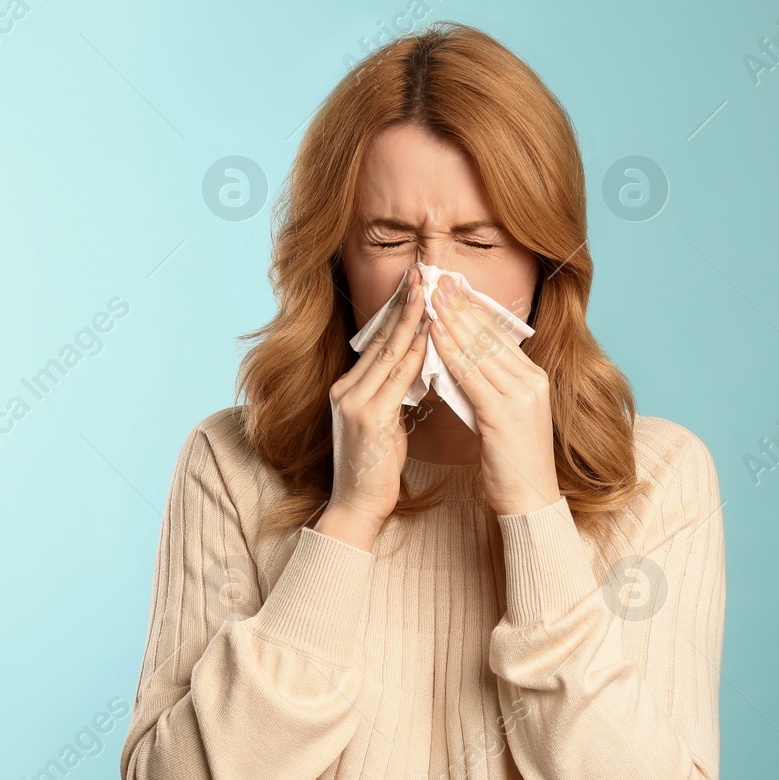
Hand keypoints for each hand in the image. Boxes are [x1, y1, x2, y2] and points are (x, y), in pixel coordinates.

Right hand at [323, 266, 430, 534]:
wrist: (357, 506)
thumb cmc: (375, 469)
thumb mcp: (384, 423)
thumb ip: (394, 394)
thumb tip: (417, 369)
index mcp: (349, 388)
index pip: (377, 341)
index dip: (397, 312)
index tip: (415, 286)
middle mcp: (347, 388)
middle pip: (380, 338)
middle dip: (403, 304)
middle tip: (421, 273)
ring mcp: (355, 401)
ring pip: (389, 351)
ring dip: (411, 318)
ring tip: (428, 291)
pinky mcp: (368, 416)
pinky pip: (397, 378)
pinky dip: (415, 353)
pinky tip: (431, 335)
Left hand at [428, 276, 560, 515]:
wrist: (530, 500)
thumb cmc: (513, 462)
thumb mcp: (504, 415)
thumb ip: (489, 386)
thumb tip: (460, 360)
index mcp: (535, 379)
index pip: (499, 336)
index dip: (475, 310)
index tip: (453, 289)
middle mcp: (532, 381)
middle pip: (490, 335)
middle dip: (462, 306)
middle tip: (439, 281)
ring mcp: (521, 395)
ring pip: (480, 349)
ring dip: (453, 321)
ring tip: (432, 298)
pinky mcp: (505, 413)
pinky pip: (472, 375)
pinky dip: (451, 352)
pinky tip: (434, 335)